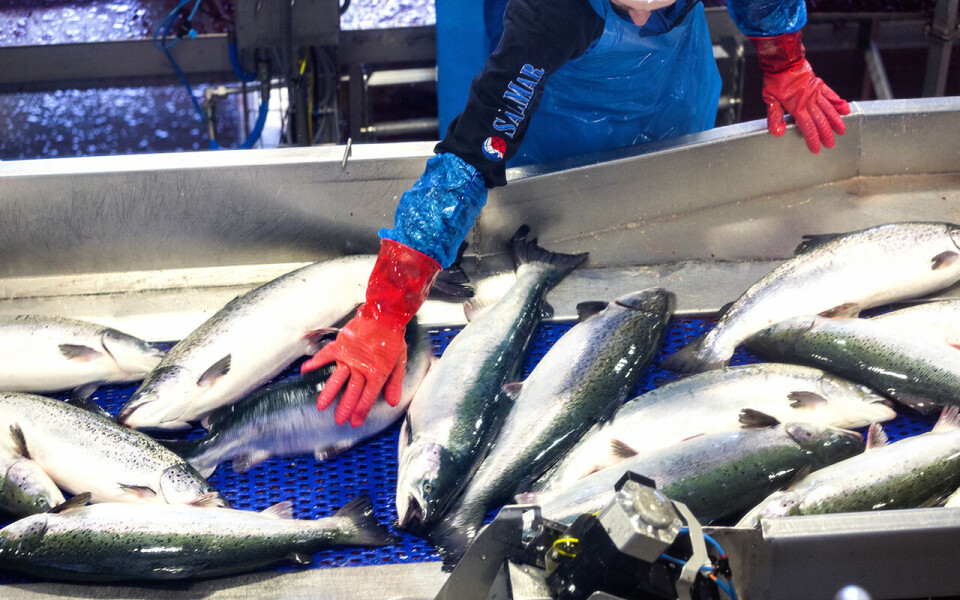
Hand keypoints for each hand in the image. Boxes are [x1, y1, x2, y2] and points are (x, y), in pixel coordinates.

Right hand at [301, 311, 407, 425]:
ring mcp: (349, 357)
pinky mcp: (340, 346)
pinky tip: (305, 370)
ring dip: (329, 393)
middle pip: (352, 392)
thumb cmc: (393, 337)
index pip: (367, 397)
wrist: (384, 314)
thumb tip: (392, 403)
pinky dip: (315, 362)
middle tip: (338, 420)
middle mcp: (361, 368)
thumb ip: (395, 383)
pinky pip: (325, 356)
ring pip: (337, 379)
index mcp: (377, 373)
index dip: (361, 411)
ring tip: (321, 406)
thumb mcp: (400, 361)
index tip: (354, 422)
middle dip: (345, 408)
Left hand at [750, 32, 849, 153]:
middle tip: (831, 144)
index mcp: (797, 107)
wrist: (784, 60)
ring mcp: (816, 92)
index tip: (817, 149)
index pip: (807, 127)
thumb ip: (774, 117)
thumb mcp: (770, 100)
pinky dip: (838, 103)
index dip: (812, 139)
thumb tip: (778, 133)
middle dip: (826, 134)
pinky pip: (831, 95)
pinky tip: (845, 109)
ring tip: (842, 130)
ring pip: (829, 109)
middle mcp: (809, 101)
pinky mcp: (819, 84)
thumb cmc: (775, 80)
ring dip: (836, 121)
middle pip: (820, 121)